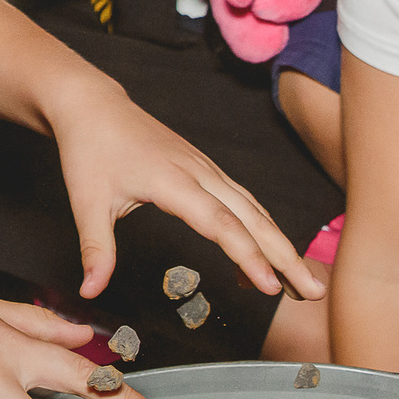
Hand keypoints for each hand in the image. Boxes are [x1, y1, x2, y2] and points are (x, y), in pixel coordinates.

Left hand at [43, 76, 322, 302]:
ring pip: (254, 208)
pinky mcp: (205, 169)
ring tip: (303, 282)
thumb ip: (95, 249)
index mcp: (172, 180)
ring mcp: (205, 168)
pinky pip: (242, 200)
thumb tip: (89, 291)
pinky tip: (262, 258)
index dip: (247, 256)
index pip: (220, 223)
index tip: (269, 287)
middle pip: (253, 217)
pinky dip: (260, 229)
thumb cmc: (89, 151)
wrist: (93, 107)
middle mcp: (198, 172)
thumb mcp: (85, 201)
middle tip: (312, 291)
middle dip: (285, 255)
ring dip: (281, 244)